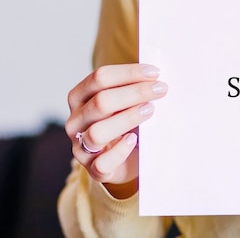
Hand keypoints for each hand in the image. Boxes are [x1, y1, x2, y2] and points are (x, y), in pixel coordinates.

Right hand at [65, 64, 167, 197]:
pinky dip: (120, 151)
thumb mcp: (127, 99)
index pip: (99, 78)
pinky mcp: (94, 170)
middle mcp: (75, 122)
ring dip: (128, 118)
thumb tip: (156, 74)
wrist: (130, 156)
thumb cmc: (129, 120)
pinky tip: (134, 140)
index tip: (155, 73)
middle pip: (101, 102)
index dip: (129, 73)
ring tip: (150, 110)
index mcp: (79, 97)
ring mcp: (81, 147)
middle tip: (161, 89)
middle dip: (135, 93)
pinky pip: (102, 163)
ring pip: (97, 132)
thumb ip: (135, 85)